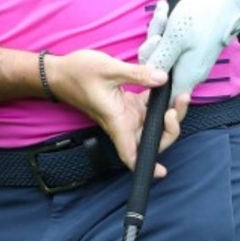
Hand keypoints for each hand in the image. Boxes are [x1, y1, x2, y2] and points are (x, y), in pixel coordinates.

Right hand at [43, 50, 187, 177]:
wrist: (59, 72)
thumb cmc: (77, 74)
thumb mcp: (108, 69)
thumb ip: (138, 74)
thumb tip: (163, 79)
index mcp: (117, 122)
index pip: (131, 155)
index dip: (146, 167)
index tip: (161, 171)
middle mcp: (123, 122)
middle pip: (152, 139)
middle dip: (171, 127)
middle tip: (179, 104)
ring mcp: (126, 113)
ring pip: (154, 123)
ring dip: (169, 113)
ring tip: (180, 94)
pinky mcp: (127, 103)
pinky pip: (149, 108)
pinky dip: (160, 101)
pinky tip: (168, 86)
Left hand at [138, 0, 239, 99]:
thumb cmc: (202, 17)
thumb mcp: (174, 38)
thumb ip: (160, 60)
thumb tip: (148, 79)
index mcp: (186, 77)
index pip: (162, 94)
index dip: (149, 76)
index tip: (153, 49)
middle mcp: (190, 73)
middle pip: (160, 68)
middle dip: (154, 44)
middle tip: (160, 20)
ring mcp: (192, 61)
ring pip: (166, 53)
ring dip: (160, 31)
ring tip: (164, 10)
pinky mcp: (194, 49)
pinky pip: (174, 44)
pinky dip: (168, 29)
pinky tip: (167, 10)